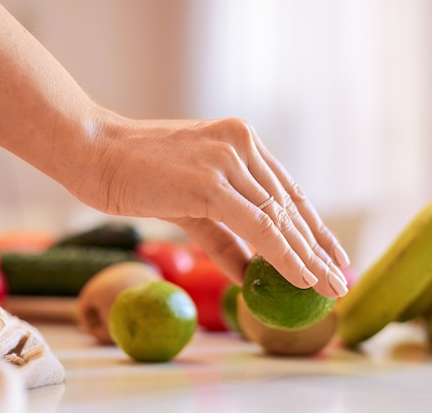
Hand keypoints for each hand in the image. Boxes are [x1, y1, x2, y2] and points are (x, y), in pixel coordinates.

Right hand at [68, 112, 349, 298]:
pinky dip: (285, 255)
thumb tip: (249, 274)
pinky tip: (303, 279)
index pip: (286, 191)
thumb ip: (222, 236)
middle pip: (290, 206)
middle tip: (340, 280)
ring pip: (279, 218)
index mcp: (239, 142)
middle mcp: (241, 145)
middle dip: (318, 248)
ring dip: (309, 258)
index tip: (331, 256)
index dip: (312, 227)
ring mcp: (227, 160)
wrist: (92, 151)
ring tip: (329, 289)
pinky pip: (258, 226)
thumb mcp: (189, 203)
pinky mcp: (210, 182)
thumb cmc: (133, 173)